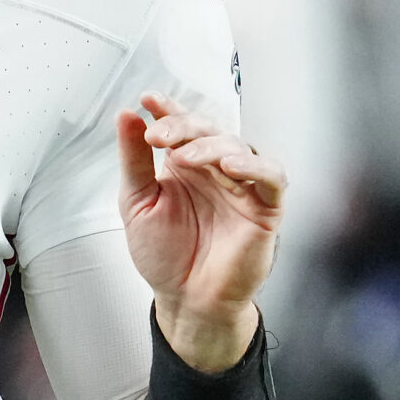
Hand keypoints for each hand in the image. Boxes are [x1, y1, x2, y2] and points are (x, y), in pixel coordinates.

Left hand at [117, 92, 284, 371]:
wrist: (184, 300)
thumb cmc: (165, 256)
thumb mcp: (136, 202)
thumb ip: (133, 160)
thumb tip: (128, 116)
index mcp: (185, 166)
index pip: (182, 126)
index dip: (168, 109)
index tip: (148, 99)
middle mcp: (215, 171)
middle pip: (210, 130)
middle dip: (184, 126)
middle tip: (159, 136)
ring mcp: (241, 188)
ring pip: (239, 147)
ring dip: (211, 145)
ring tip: (184, 157)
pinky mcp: (265, 209)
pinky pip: (272, 178)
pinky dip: (255, 167)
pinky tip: (230, 166)